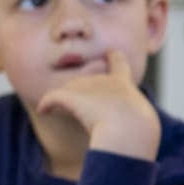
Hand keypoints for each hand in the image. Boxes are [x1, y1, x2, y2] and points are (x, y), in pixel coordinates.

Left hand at [37, 49, 160, 160]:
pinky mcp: (70, 96)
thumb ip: (131, 122)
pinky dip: (46, 104)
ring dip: (64, 99)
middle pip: (87, 81)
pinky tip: (43, 111)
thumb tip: (127, 132)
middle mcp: (104, 81)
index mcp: (124, 85)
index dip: (114, 57)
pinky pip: (52, 98)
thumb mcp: (141, 123)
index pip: (119, 64)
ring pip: (70, 90)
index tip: (110, 52)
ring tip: (57, 111)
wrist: (128, 128)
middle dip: (82, 92)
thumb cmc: (138, 130)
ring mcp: (86, 87)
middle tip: (82, 111)